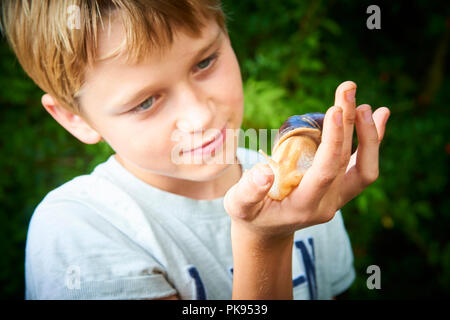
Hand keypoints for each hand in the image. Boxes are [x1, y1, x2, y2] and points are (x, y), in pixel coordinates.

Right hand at [224, 81, 389, 239]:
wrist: (268, 230)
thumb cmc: (251, 215)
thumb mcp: (239, 205)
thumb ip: (249, 191)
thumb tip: (264, 171)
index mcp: (304, 206)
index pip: (326, 172)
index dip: (334, 141)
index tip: (336, 109)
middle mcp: (329, 203)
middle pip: (346, 161)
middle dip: (348, 123)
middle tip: (347, 88)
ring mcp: (339, 197)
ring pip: (363, 165)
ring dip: (367, 132)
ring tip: (365, 102)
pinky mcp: (341, 189)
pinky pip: (363, 166)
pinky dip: (372, 141)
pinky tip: (379, 116)